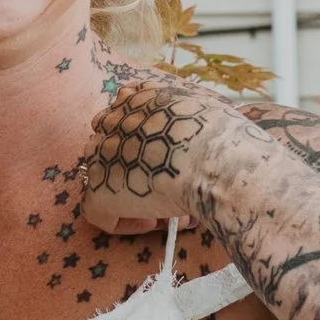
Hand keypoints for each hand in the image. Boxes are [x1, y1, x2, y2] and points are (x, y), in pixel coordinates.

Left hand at [78, 63, 226, 234]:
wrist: (211, 159)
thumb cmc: (221, 134)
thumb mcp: (205, 105)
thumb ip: (186, 107)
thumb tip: (194, 117)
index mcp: (137, 97)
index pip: (126, 117)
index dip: (144, 143)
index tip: (166, 158)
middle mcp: (113, 121)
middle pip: (111, 146)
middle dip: (134, 166)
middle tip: (166, 183)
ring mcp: (100, 156)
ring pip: (106, 179)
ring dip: (132, 195)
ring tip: (167, 207)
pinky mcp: (98, 192)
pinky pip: (99, 214)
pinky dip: (125, 222)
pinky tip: (152, 221)